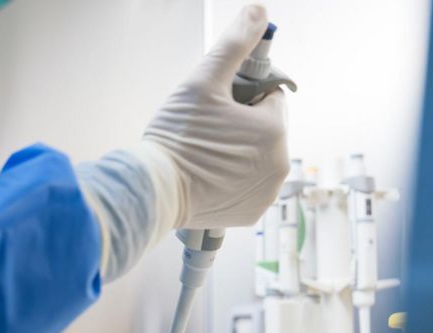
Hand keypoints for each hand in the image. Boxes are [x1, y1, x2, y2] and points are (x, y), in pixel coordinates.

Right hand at [75, 5, 287, 280]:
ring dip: (241, 152)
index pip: (269, 96)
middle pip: (265, 128)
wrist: (153, 191)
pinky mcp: (252, 213)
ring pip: (258, 158)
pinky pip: (250, 186)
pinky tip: (210, 176)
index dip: (244, 95)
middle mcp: (279, 164)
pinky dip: (235, 180)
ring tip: (207, 153)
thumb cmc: (176, 137)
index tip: (220, 103)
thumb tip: (258, 12)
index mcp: (274, 130)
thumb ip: (235, 44)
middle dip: (243, 124)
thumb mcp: (204, 80)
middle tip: (209, 129)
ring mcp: (267, 192)